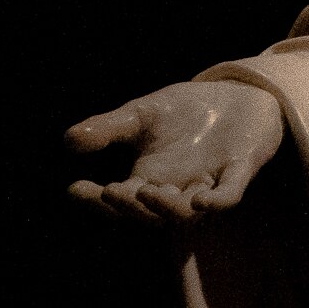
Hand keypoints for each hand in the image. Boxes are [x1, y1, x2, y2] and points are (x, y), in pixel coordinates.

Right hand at [66, 79, 288, 220]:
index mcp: (150, 180)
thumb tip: (68, 140)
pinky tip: (200, 202)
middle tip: (108, 192)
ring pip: (185, 210)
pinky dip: (216, 202)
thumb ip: (108, 128)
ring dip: (165, 207)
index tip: (74, 189)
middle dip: (128, 206)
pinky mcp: (239, 172)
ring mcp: (209, 183)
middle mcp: (177, 189)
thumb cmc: (187, 112)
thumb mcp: (141, 115)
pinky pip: (229, 196)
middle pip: (149, 212)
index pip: (119, 199)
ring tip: (143, 194)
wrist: (237, 95)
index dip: (96, 200)